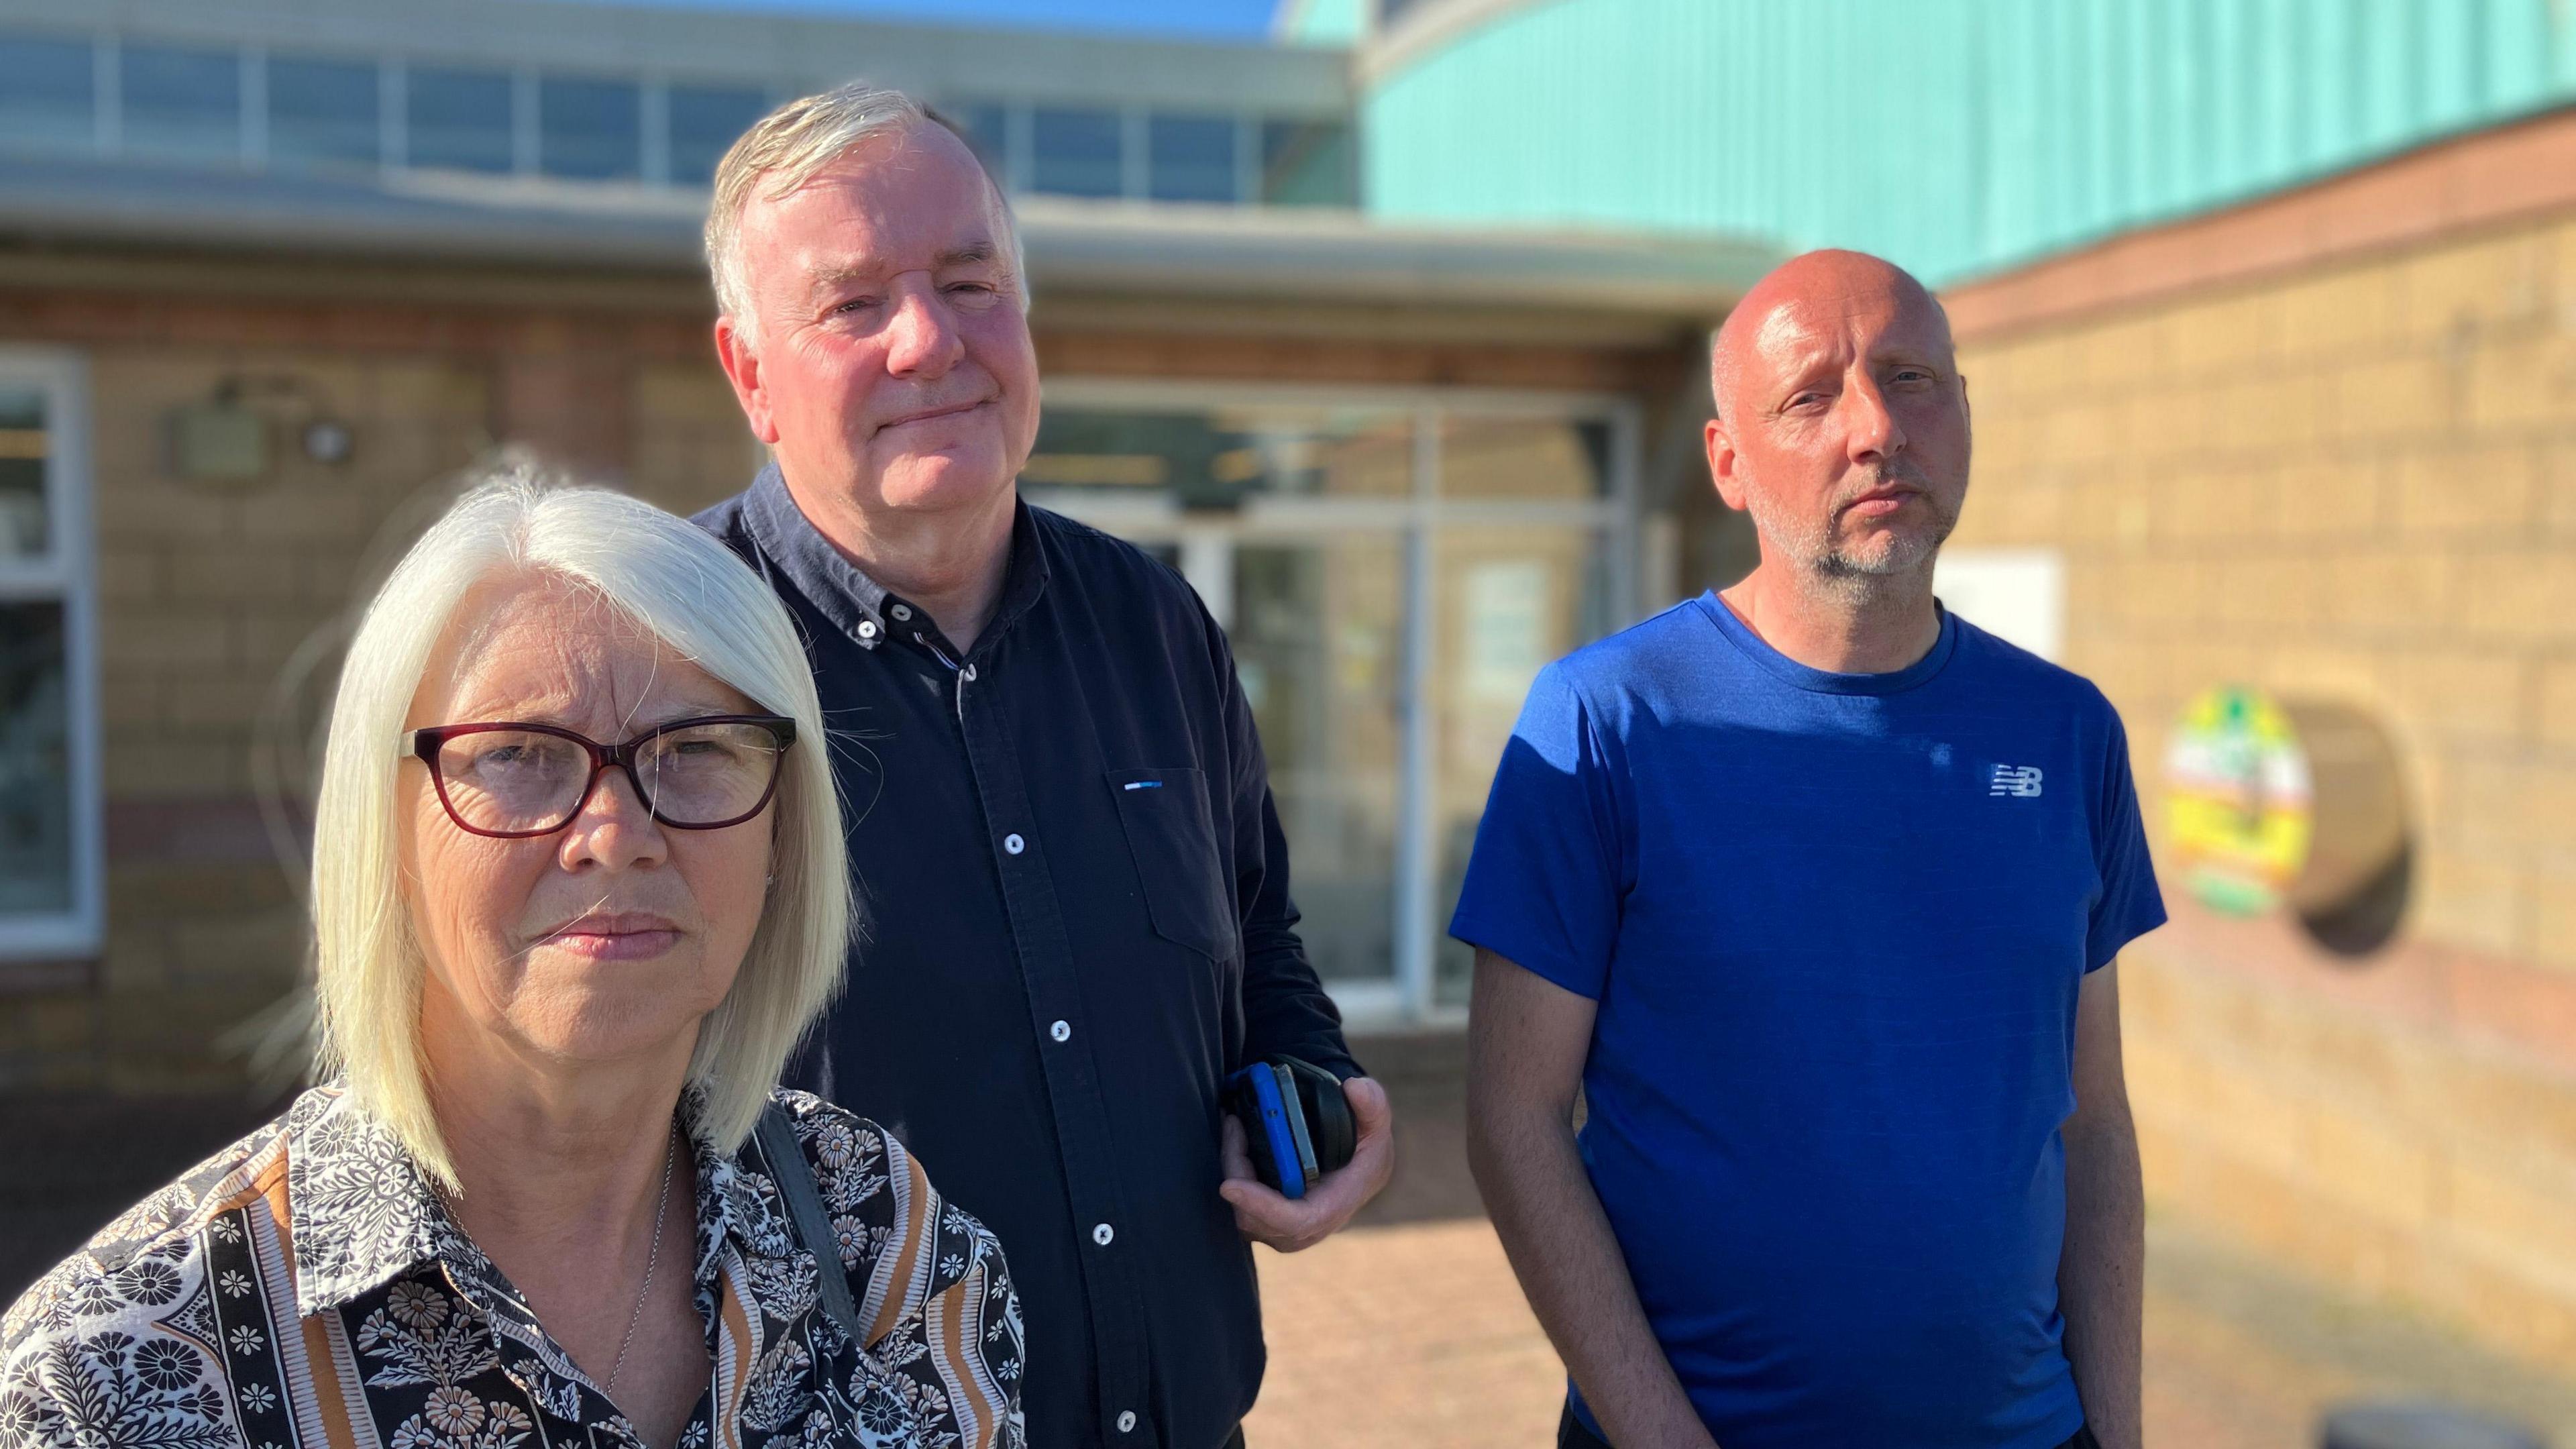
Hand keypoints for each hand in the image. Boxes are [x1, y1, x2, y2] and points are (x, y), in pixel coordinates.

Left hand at [1218, 1075, 1393, 1251]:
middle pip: (1255, 1218)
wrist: (1359, 1165)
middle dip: (1237, 1171)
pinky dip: (1232, 1172)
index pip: (1294, 1221)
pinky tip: (1234, 1139)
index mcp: (1333, 1207)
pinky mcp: (1266, 1218)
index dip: (1262, 1207)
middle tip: (1234, 1125)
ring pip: (1242, 1213)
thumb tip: (1354, 1089)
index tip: (1229, 1184)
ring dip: (1232, 1169)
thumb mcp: (1376, 1123)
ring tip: (1234, 1127)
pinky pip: (1238, 1206)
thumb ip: (1372, 1105)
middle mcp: (1305, 1226)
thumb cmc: (1365, 1147)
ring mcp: (1283, 1226)